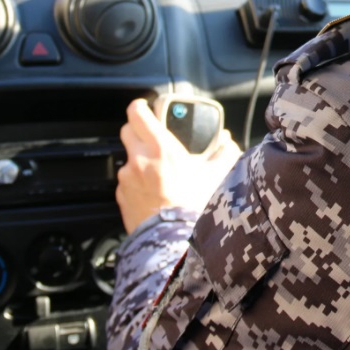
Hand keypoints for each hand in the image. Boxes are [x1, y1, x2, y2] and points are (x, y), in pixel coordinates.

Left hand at [116, 98, 241, 234]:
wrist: (173, 242)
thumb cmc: (194, 208)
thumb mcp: (216, 176)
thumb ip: (223, 155)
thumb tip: (228, 144)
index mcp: (161, 148)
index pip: (138, 113)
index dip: (141, 106)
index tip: (146, 107)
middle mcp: (139, 159)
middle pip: (127, 131)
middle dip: (138, 131)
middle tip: (153, 138)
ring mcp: (127, 178)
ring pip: (127, 158)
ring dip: (139, 160)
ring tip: (158, 173)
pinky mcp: (121, 196)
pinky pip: (126, 182)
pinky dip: (136, 183)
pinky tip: (153, 193)